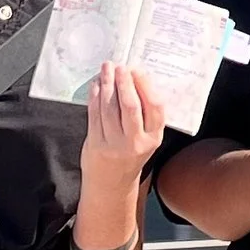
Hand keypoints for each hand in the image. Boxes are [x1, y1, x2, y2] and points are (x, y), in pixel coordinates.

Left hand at [80, 63, 164, 191]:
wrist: (111, 182)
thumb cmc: (130, 153)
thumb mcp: (146, 137)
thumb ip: (145, 114)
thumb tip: (136, 79)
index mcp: (153, 137)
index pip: (154, 107)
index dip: (145, 86)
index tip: (137, 71)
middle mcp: (136, 142)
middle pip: (130, 105)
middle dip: (124, 82)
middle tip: (120, 67)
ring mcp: (115, 144)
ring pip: (110, 107)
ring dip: (108, 84)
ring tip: (107, 69)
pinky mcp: (96, 143)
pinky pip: (95, 114)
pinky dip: (95, 96)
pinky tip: (97, 84)